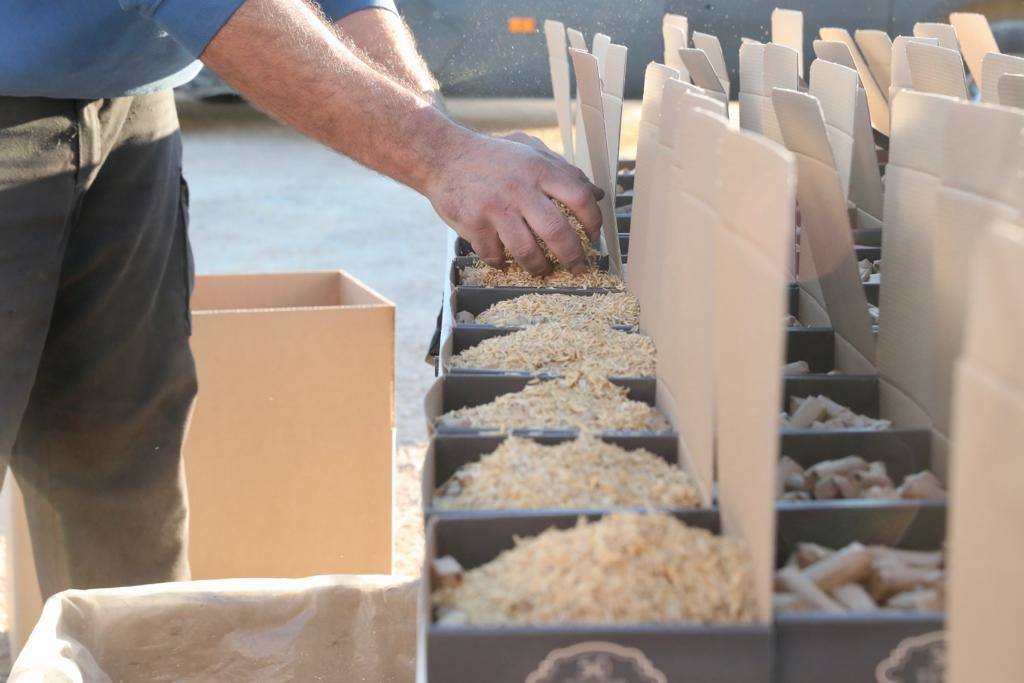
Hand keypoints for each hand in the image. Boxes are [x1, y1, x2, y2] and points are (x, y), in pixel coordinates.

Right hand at [427, 130, 603, 274]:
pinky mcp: (474, 225)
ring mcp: (495, 209)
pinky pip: (495, 256)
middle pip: (557, 233)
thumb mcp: (530, 150)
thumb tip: (596, 193)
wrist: (444, 156)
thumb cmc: (492, 156)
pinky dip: (503, 263)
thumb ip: (563, 170)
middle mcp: (519, 189)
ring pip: (527, 252)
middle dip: (573, 257)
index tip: (593, 237)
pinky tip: (505, 259)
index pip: (580, 198)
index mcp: (539, 169)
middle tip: (576, 267)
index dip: (593, 222)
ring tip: (542, 270)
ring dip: (539, 267)